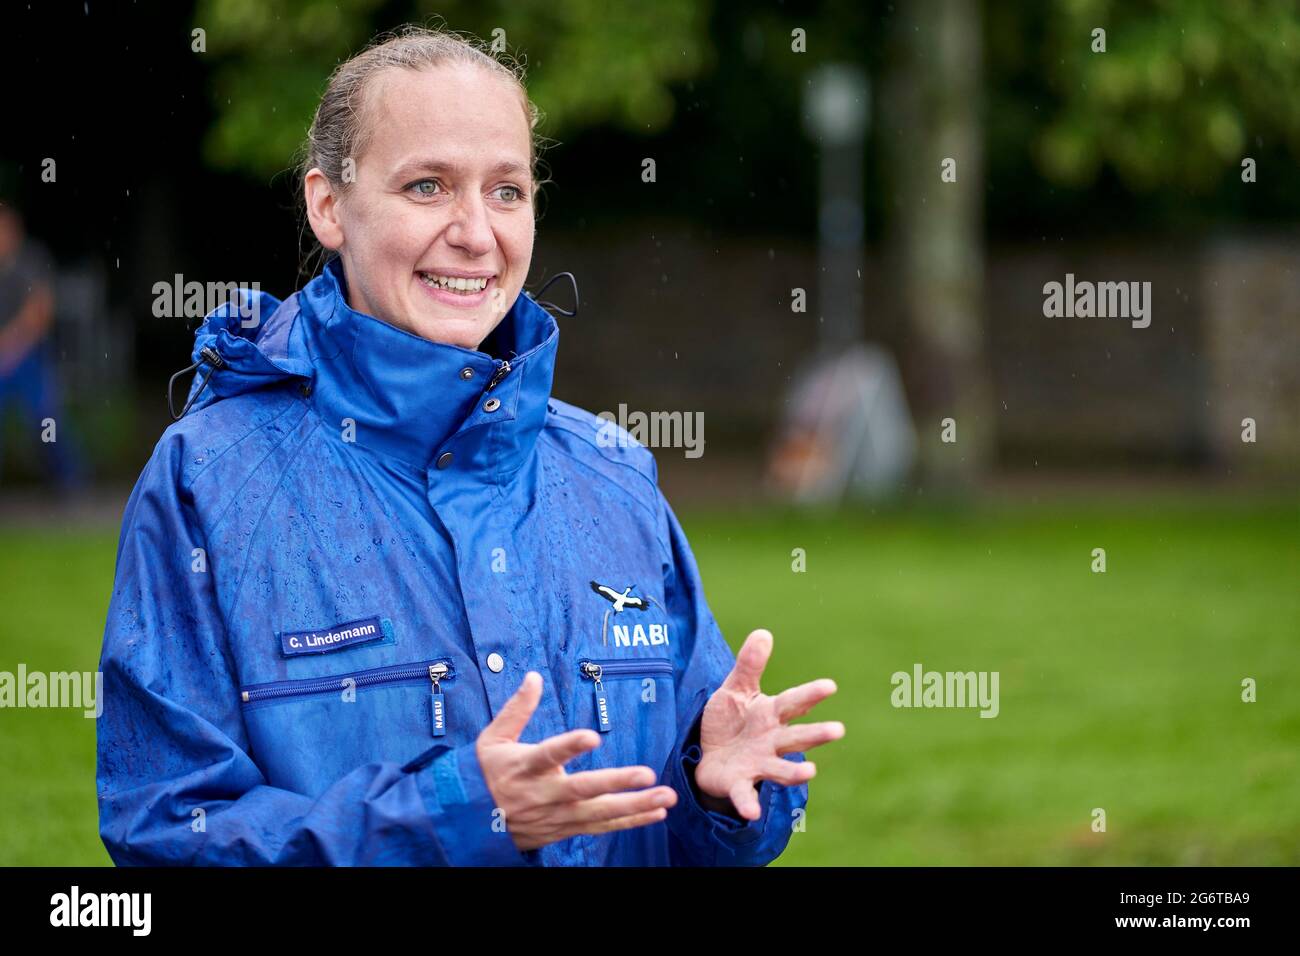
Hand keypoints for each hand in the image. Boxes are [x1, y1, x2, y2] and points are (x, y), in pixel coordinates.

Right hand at [476, 671, 678, 851]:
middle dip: (616, 783)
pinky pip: (602, 827)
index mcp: (525, 767)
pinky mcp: (567, 828)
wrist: (472, 823)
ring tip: (665, 796)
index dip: (569, 746)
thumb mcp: (492, 739)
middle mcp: (543, 793)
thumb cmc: (486, 774)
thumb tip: (534, 677)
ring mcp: (557, 815)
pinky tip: (656, 813)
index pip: (548, 754)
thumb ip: (516, 709)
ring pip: (599, 813)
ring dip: (634, 806)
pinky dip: (631, 822)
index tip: (592, 736)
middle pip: (582, 789)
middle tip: (647, 774)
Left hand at [694, 628, 843, 820]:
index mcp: (771, 714)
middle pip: (796, 737)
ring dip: (794, 772)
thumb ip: (749, 664)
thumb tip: (764, 632)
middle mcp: (771, 741)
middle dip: (816, 734)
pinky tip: (752, 812)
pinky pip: (745, 794)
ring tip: (809, 772)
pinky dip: (749, 803)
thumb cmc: (731, 720)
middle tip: (838, 730)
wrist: (709, 755)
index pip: (794, 702)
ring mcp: (758, 764)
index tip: (830, 685)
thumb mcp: (735, 688)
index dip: (811, 694)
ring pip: (780, 768)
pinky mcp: (739, 784)